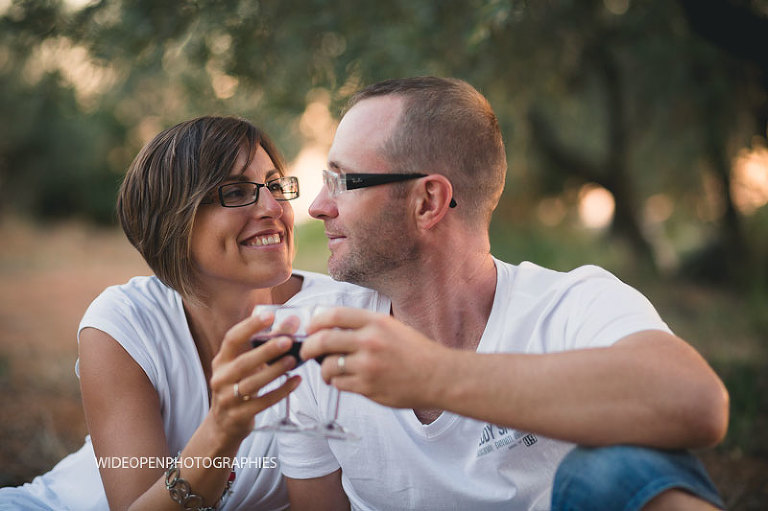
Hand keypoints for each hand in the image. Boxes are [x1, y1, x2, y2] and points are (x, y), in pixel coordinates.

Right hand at [208, 314, 299, 442]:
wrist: (223, 425)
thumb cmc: (239, 387)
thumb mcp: (246, 366)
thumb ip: (266, 344)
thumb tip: (293, 321)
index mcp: (221, 361)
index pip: (232, 339)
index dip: (250, 326)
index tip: (269, 315)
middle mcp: (221, 378)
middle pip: (243, 362)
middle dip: (266, 351)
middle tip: (288, 341)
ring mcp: (228, 399)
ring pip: (252, 383)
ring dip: (274, 371)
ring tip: (293, 360)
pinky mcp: (239, 416)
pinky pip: (262, 403)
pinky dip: (281, 391)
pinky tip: (296, 381)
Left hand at [301, 307, 450, 408]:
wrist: (438, 376)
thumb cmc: (416, 352)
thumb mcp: (392, 327)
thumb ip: (364, 326)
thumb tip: (330, 329)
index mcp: (376, 322)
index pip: (334, 315)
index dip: (316, 322)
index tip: (311, 329)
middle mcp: (370, 341)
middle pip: (324, 340)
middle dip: (308, 348)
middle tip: (306, 353)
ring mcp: (368, 365)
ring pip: (328, 366)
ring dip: (324, 370)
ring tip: (329, 372)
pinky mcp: (368, 387)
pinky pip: (340, 384)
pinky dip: (337, 383)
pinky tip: (345, 381)